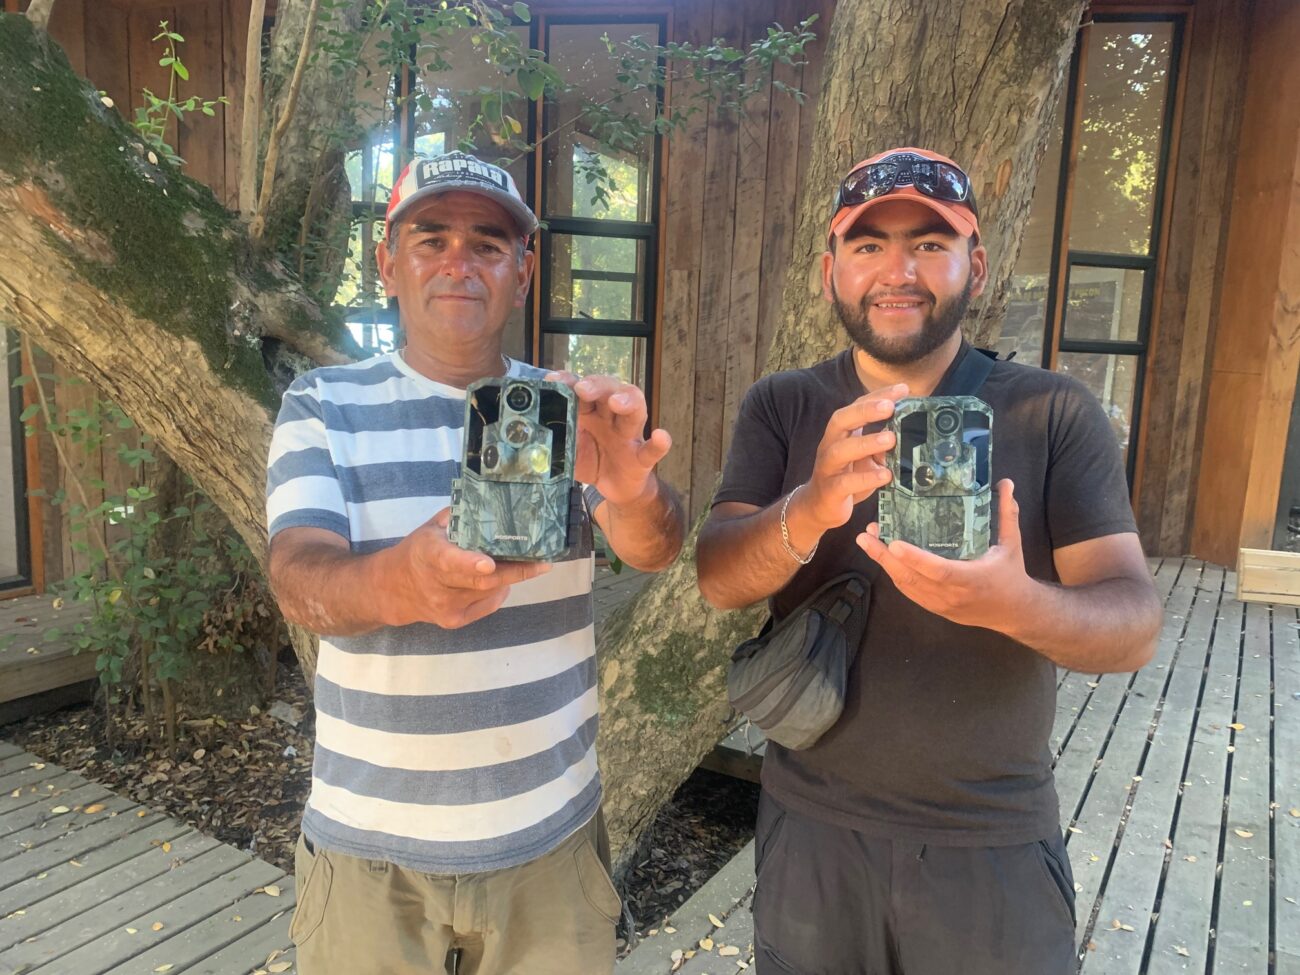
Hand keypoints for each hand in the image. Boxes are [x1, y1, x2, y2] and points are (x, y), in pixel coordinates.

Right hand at [382, 508, 550, 628]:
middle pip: (480, 581)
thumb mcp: (432, 528)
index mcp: (429, 555)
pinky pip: (488, 605)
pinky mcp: (454, 621)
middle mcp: (437, 585)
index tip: (488, 563)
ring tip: (526, 563)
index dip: (469, 563)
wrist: (394, 589)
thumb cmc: (418, 551)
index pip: (449, 560)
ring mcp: (446, 606)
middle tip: (542, 563)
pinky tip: (502, 579)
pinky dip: (499, 591)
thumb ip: (459, 517)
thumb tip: (493, 502)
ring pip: (488, 592)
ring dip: (510, 577)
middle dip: (515, 571)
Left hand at [546, 372, 671, 505]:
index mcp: (590, 411)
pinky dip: (659, 443)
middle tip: (583, 389)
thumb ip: (552, 439)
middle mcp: (610, 417)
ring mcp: (628, 436)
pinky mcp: (641, 458)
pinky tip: (661, 436)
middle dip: (597, 385)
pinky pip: (652, 449)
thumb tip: (525, 435)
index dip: (568, 381)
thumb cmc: (591, 460)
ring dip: (627, 402)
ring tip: (618, 402)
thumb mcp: (567, 449)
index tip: (554, 380)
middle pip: (610, 390)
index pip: (581, 388)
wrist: (613, 489)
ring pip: (635, 411)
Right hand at [797, 385, 908, 531]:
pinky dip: (866, 478)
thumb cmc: (848, 477)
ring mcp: (828, 467)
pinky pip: (845, 482)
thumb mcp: (868, 458)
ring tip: (890, 439)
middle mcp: (830, 445)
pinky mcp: (830, 490)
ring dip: (866, 442)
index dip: (877, 396)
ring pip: (841, 450)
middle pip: (841, 420)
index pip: (856, 407)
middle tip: (890, 406)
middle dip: (865, 411)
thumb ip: (883, 445)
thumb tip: (911, 431)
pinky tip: (885, 475)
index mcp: (841, 433)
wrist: (820, 507)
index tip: (902, 389)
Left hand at [855, 479, 1038, 629]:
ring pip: (906, 585)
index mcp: (972, 578)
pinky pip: (909, 592)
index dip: (916, 558)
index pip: (940, 571)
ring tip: (868, 540)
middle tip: (866, 535)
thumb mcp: (1012, 544)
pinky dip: (894, 574)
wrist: (1014, 612)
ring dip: (884, 563)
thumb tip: (1006, 482)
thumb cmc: (1011, 574)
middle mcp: (952, 595)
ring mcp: (941, 604)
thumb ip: (1006, 513)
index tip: (894, 543)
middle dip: (884, 557)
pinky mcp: (935, 608)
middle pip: (912, 578)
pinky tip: (883, 556)